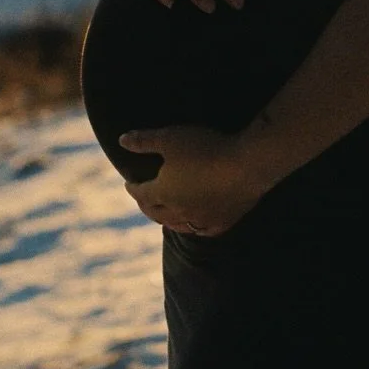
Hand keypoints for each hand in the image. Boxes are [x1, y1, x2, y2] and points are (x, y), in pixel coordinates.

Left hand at [117, 125, 266, 236]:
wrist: (246, 164)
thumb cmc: (205, 148)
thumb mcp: (170, 138)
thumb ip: (144, 141)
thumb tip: (121, 141)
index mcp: (162, 192)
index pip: (141, 193)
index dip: (133, 188)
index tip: (129, 184)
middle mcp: (178, 211)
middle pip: (156, 213)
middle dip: (147, 207)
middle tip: (143, 201)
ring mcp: (201, 220)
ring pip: (177, 225)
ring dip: (167, 220)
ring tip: (164, 215)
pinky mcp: (222, 223)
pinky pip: (203, 231)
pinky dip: (194, 228)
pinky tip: (196, 225)